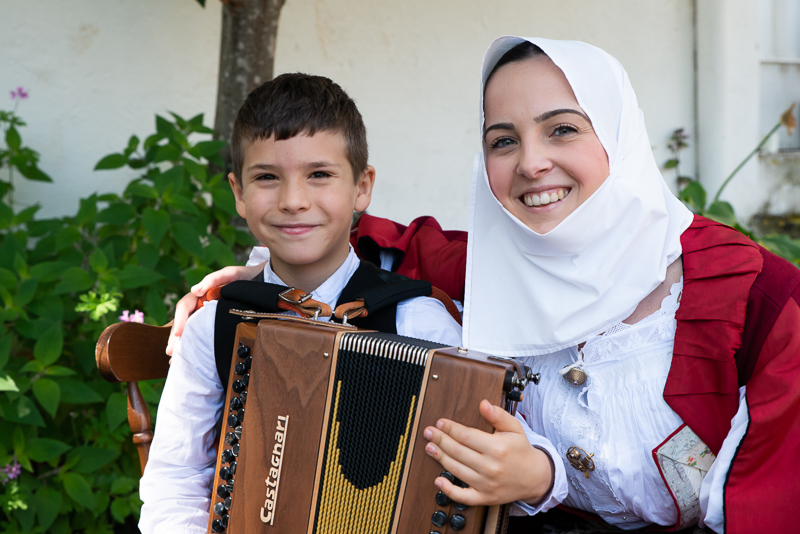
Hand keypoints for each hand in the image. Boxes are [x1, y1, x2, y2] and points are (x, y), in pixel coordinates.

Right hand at [166, 263, 265, 355]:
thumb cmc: (244, 277)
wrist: (261, 281)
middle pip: (183, 320)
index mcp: (201, 294)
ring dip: (181, 342)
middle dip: (175, 337)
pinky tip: (190, 355)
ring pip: (189, 328)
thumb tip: (195, 290)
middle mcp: (201, 304)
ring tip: (175, 359)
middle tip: (170, 352)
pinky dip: (193, 343)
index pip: (184, 307)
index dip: (179, 320)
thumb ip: (213, 279)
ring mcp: (207, 313)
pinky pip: (201, 332)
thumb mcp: (230, 274)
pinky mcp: (215, 321)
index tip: (178, 335)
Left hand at [423, 399, 552, 506]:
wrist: (535, 477)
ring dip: (440, 458)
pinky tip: (438, 481)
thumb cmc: (521, 450)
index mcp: (497, 448)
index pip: (466, 436)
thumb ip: (498, 415)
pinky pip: (463, 496)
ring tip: (429, 448)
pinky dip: (448, 490)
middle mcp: (490, 467)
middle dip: (440, 440)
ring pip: (456, 470)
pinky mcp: (485, 497)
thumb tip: (483, 404)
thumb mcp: (514, 428)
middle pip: (457, 451)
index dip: (450, 428)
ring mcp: (486, 484)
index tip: (440, 422)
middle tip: (428, 432)